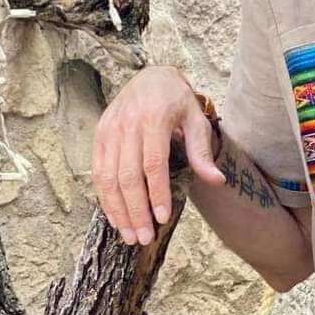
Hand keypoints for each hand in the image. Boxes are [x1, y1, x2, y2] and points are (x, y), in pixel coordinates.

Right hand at [92, 65, 223, 245]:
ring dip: (118, 210)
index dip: (157, 193)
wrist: (150, 78)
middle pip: (128, 175)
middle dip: (136, 210)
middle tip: (145, 237)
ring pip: (108, 177)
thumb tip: (217, 180)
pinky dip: (105, 197)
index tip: (163, 218)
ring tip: (130, 235)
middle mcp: (128, 125)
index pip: (153, 163)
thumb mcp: (195, 120)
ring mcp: (109, 130)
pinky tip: (115, 216)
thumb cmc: (176, 101)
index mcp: (154, 119)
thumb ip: (203, 151)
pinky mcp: (99, 136)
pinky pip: (98, 172)